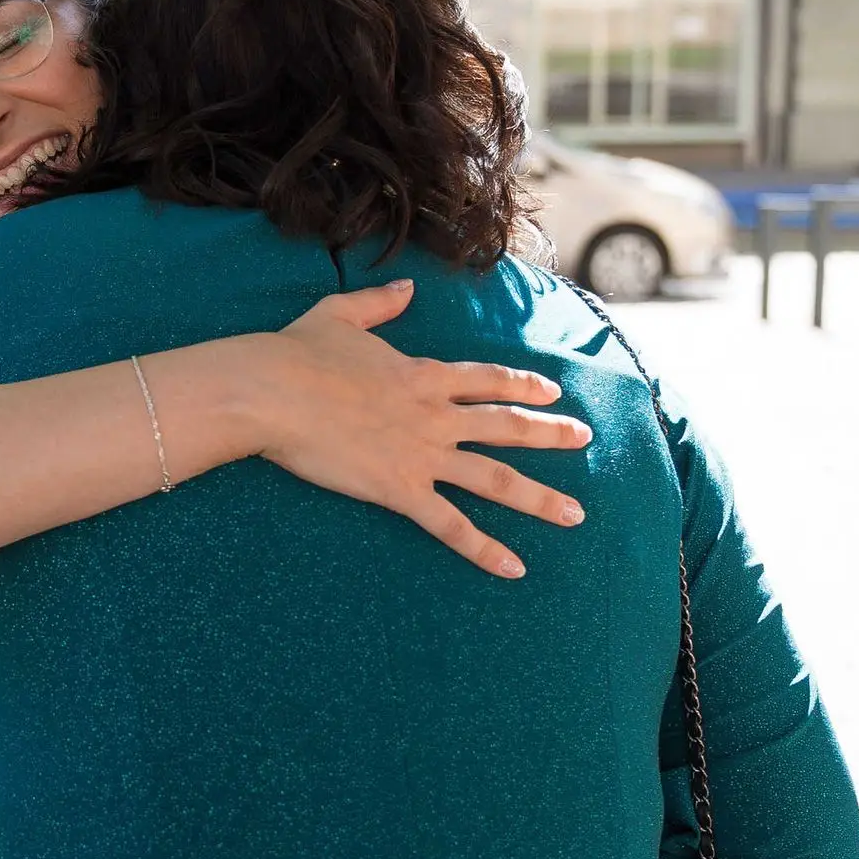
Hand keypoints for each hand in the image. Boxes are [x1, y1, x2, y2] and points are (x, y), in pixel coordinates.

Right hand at [261, 281, 591, 579]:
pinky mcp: (399, 489)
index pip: (487, 379)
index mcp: (422, 374)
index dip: (522, 384)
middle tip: (586, 438)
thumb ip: (379, 304)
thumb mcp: (339, 314)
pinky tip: (515, 568)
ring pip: (494, 479)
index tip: (552, 390)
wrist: (271, 391)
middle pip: (506, 426)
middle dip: (550, 433)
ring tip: (574, 514)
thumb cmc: (295, 353)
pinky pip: (451, 525)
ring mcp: (422, 454)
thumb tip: (407, 290)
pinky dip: (484, 548)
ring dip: (538, 498)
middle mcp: (434, 414)